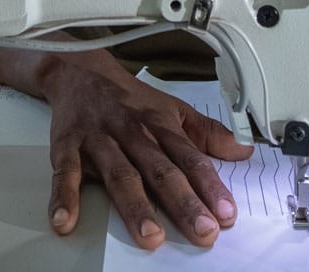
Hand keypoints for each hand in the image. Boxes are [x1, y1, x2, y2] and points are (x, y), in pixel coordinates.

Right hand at [40, 59, 252, 249]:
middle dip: (182, 201)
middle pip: (159, 169)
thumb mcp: (173, 109)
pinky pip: (65, 172)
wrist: (80, 72)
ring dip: (134, 206)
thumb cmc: (130, 98)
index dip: (210, 185)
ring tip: (149, 236)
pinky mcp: (67, 145)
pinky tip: (66, 221)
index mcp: (160, 125)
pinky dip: (63, 197)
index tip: (227, 213)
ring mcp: (99, 139)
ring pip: (120, 174)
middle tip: (201, 231)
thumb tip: (245, 151)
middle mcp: (133, 132)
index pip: (190, 158)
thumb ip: (208, 134)